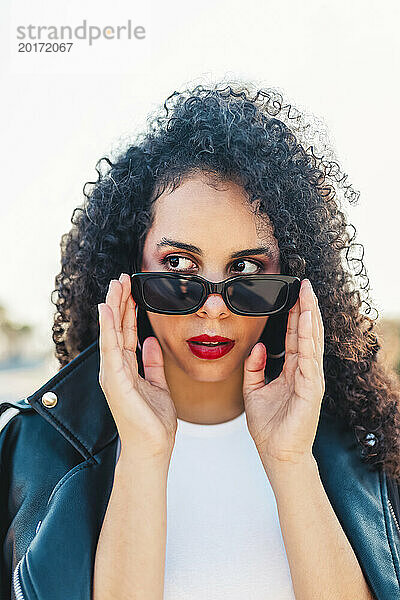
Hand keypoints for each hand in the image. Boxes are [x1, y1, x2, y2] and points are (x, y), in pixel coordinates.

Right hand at [98, 273, 176, 459]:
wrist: (153, 448)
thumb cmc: (153, 422)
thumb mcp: (157, 385)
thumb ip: (153, 363)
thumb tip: (152, 342)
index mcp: (125, 369)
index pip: (125, 332)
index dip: (128, 310)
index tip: (131, 289)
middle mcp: (115, 369)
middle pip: (116, 328)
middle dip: (119, 302)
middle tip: (122, 278)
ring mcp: (113, 374)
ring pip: (111, 333)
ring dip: (113, 308)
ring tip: (115, 285)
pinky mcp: (115, 381)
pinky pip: (111, 348)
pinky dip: (109, 328)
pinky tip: (108, 309)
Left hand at [242, 278, 324, 469]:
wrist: (276, 454)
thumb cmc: (268, 427)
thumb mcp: (253, 391)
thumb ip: (254, 368)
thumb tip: (257, 346)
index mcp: (292, 371)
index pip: (295, 337)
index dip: (295, 315)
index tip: (293, 295)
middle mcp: (304, 372)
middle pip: (307, 334)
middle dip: (306, 308)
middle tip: (304, 285)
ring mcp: (310, 379)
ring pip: (312, 341)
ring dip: (310, 317)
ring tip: (308, 295)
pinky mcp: (311, 389)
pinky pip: (309, 358)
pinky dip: (308, 338)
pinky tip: (306, 321)